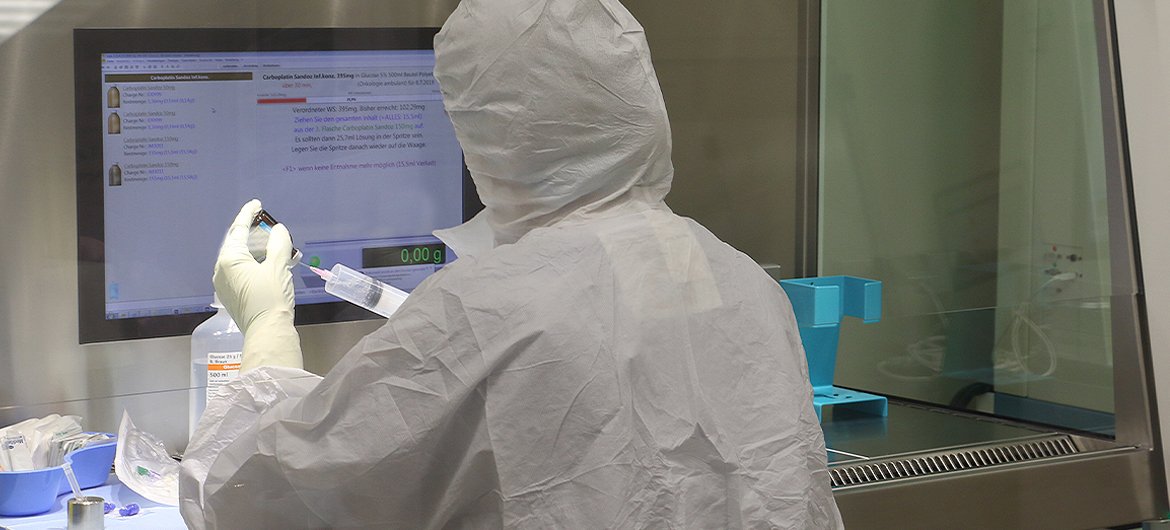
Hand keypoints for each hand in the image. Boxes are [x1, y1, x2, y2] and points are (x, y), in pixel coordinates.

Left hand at [213, 199, 302, 369]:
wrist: (267, 332)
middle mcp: (221, 270)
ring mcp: (223, 284)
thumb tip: (277, 230)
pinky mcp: (230, 295)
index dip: (249, 214)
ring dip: (255, 250)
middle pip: (236, 243)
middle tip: (268, 226)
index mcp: (229, 260)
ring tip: (272, 246)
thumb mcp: (278, 266)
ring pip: (238, 258)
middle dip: (253, 234)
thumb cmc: (271, 298)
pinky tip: (267, 264)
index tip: (257, 204)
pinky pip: (240, 271)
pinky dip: (253, 263)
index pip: (238, 229)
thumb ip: (278, 243)